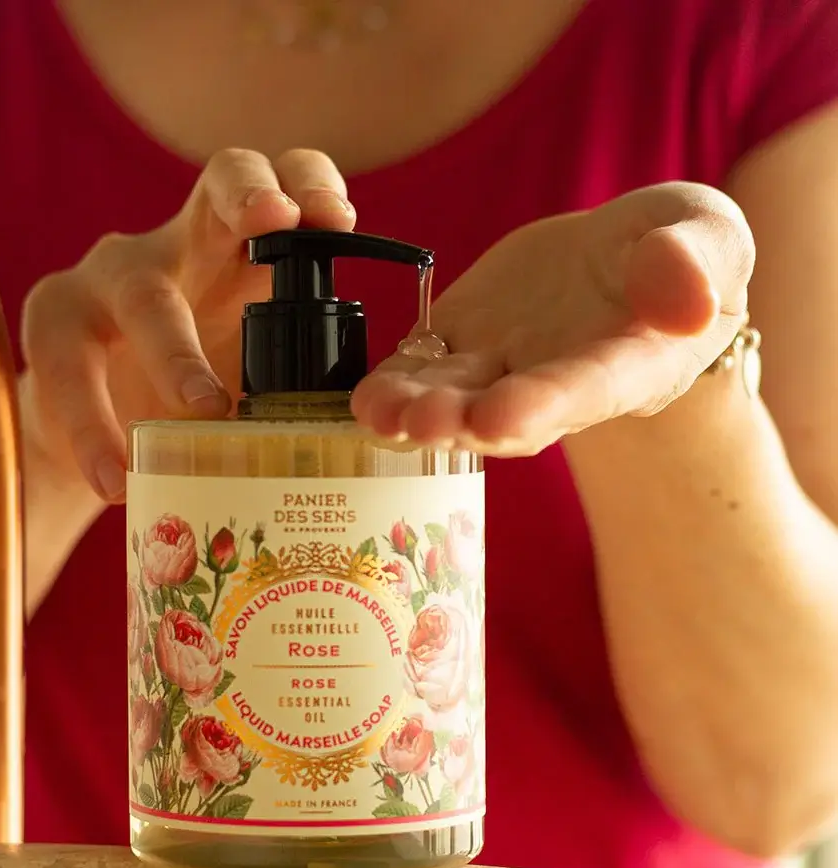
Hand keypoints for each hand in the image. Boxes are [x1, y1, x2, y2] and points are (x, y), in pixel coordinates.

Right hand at [18, 148, 355, 499]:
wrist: (91, 439)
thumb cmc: (187, 403)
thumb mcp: (245, 381)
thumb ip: (293, 383)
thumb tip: (367, 432)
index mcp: (238, 258)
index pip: (283, 188)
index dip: (308, 183)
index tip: (337, 220)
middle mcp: (177, 247)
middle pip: (216, 187)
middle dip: (249, 197)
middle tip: (279, 222)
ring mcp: (108, 278)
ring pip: (141, 292)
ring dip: (175, 351)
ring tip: (203, 411)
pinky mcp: (52, 325)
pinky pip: (66, 367)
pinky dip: (92, 427)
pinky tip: (113, 477)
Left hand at [351, 183, 754, 454]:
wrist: (625, 259)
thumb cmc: (680, 254)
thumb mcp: (709, 239)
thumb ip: (696, 263)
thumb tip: (688, 299)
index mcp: (625, 364)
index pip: (585, 389)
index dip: (544, 405)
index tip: (504, 417)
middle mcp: (555, 381)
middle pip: (506, 412)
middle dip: (463, 421)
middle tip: (423, 424)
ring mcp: (501, 366)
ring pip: (455, 397)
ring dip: (416, 410)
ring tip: (379, 413)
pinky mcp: (461, 342)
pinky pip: (422, 368)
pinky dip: (393, 384)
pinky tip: (362, 397)